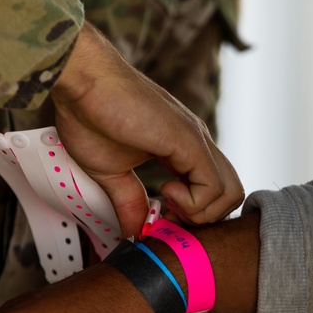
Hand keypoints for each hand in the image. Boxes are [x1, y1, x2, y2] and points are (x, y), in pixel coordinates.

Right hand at [52, 23, 243, 236]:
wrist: (81, 79)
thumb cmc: (90, 114)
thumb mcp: (111, 173)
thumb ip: (129, 202)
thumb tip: (135, 233)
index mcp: (182, 149)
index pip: (211, 192)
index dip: (190, 216)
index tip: (158, 217)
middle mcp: (197, 142)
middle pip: (230, 194)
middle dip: (202, 219)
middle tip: (165, 214)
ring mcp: (196, 140)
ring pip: (231, 193)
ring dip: (200, 213)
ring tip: (165, 202)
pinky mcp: (189, 140)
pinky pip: (214, 187)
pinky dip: (193, 203)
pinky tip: (164, 191)